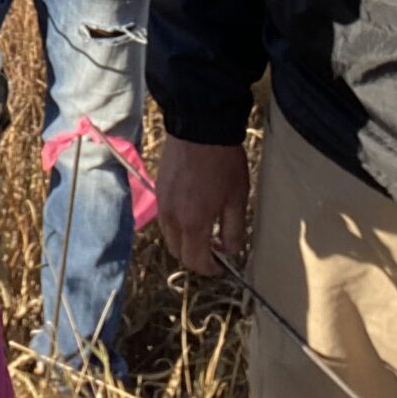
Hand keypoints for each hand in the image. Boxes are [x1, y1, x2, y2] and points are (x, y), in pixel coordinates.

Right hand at [155, 136, 251, 275]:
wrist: (200, 127)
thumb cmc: (223, 163)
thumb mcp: (237, 198)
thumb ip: (234, 230)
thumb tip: (230, 250)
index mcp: (193, 224)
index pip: (196, 261)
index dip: (210, 269)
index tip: (222, 267)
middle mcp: (171, 218)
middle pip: (179, 252)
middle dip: (196, 258)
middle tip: (215, 252)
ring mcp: (161, 203)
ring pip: (169, 236)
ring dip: (185, 242)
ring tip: (204, 231)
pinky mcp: (158, 189)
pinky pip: (165, 218)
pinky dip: (177, 225)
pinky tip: (193, 212)